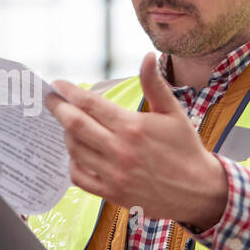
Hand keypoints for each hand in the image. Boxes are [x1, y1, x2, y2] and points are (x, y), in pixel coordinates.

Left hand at [46, 53, 227, 227]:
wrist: (198, 190)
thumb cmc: (186, 148)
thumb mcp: (173, 112)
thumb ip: (155, 84)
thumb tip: (147, 56)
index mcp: (133, 126)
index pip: (91, 104)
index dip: (69, 92)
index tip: (57, 85)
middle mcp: (120, 150)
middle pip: (74, 125)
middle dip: (57, 109)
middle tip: (50, 100)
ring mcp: (114, 173)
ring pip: (74, 150)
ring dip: (66, 134)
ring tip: (67, 124)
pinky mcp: (112, 193)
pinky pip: (79, 177)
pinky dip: (72, 163)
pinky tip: (76, 153)